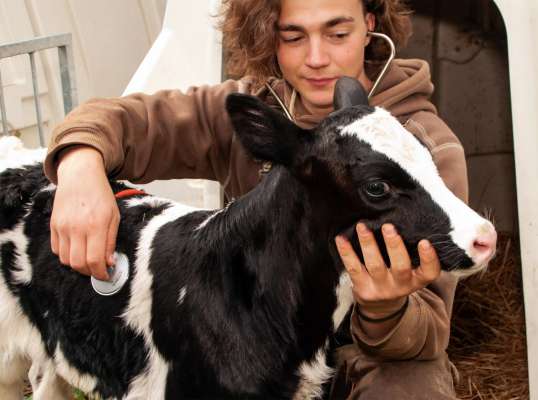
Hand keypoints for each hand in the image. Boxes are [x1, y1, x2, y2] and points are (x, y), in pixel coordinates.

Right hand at [50, 146, 119, 279]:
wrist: (80, 176)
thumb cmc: (101, 195)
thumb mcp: (114, 217)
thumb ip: (111, 241)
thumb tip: (109, 262)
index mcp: (95, 225)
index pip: (94, 260)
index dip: (100, 273)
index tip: (106, 275)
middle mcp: (76, 228)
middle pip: (78, 264)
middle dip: (89, 272)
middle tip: (98, 269)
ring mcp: (62, 227)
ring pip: (66, 260)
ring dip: (77, 265)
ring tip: (88, 259)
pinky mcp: (53, 225)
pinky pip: (57, 249)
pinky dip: (67, 255)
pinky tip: (77, 249)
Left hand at [335, 222, 440, 318]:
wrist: (380, 306)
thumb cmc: (397, 278)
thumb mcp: (411, 270)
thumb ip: (412, 252)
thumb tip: (405, 219)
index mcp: (417, 280)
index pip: (429, 272)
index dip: (429, 258)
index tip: (425, 241)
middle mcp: (401, 285)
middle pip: (400, 267)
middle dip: (394, 245)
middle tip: (388, 226)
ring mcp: (381, 288)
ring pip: (375, 265)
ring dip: (368, 244)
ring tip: (362, 226)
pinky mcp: (363, 288)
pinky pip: (353, 268)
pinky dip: (346, 252)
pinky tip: (340, 238)